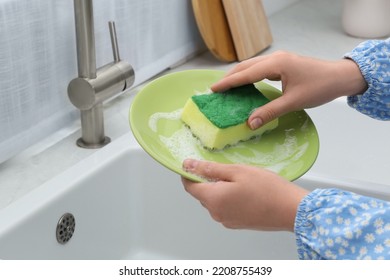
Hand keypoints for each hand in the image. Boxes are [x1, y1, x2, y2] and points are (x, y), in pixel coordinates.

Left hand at [181, 159, 308, 231]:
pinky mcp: (238, 224)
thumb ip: (210, 169)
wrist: (291, 210)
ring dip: (220, 189)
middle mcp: (216, 214)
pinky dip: (228, 198)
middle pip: (202, 194)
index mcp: (213, 200)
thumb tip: (188, 165)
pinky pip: (225, 208)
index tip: (195, 163)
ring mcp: (227, 221)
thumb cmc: (266, 188)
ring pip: (215, 201)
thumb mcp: (237, 171)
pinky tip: (244, 190)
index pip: (189, 186)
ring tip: (238, 178)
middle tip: (225, 168)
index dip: (189, 173)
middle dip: (207, 180)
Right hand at [211, 51, 366, 128]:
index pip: (246, 74)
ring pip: (252, 66)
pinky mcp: (283, 63)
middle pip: (246, 66)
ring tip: (226, 88)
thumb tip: (250, 123)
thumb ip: (270, 111)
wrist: (340, 77)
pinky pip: (260, 69)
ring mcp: (279, 59)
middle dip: (230, 78)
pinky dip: (249, 76)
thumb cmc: (320, 88)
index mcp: (276, 64)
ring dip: (239, 76)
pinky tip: (245, 85)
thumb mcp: (294, 102)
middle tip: (216, 90)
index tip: (213, 89)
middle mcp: (275, 58)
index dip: (228, 82)